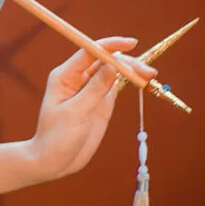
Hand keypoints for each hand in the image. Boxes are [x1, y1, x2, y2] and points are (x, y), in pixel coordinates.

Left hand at [25, 36, 156, 182]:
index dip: (111, 45)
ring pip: (114, 71)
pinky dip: (130, 81)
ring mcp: (91, 89)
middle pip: (106, 60)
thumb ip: (94, 89)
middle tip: (147, 72)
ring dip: (132, 70)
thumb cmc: (56, 137)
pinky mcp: (101, 101)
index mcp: (65, 76)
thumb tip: (112, 65)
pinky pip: (117, 84)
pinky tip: (143, 81)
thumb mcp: (75, 113)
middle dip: (127, 62)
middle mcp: (78, 78)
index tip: (130, 44)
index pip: (90, 51)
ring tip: (150, 76)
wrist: (54, 161)